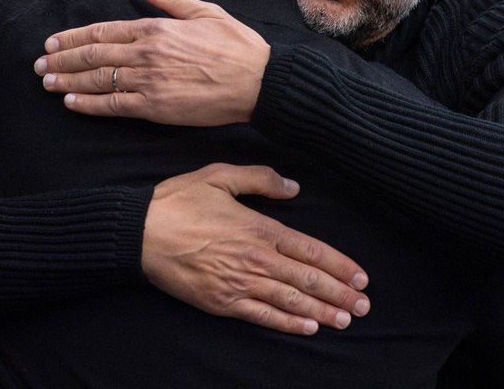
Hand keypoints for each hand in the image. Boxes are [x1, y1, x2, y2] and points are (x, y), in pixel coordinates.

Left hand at [33, 0, 269, 125]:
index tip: (53, 41)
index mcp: (157, 28)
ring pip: (98, 80)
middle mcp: (148, 53)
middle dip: (62, 59)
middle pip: (94, 55)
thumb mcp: (205, 10)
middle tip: (39, 63)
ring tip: (47, 82)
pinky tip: (72, 102)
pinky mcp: (157, 107)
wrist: (260, 82)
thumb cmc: (238, 45)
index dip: (74, 37)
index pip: (104, 31)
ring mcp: (150, 81)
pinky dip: (90, 104)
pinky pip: (114, 106)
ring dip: (68, 80)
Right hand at [142, 163, 370, 335]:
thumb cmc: (178, 201)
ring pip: (291, 300)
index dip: (339, 265)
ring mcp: (239, 283)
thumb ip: (261, 179)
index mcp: (260, 228)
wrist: (139, 233)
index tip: (360, 277)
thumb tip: (294, 187)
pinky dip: (288, 323)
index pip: (310, 250)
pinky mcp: (222, 302)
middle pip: (308, 279)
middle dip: (339, 294)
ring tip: (346, 320)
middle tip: (364, 306)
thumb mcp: (220, 176)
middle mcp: (256, 258)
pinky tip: (308, 328)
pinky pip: (262, 315)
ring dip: (322, 311)